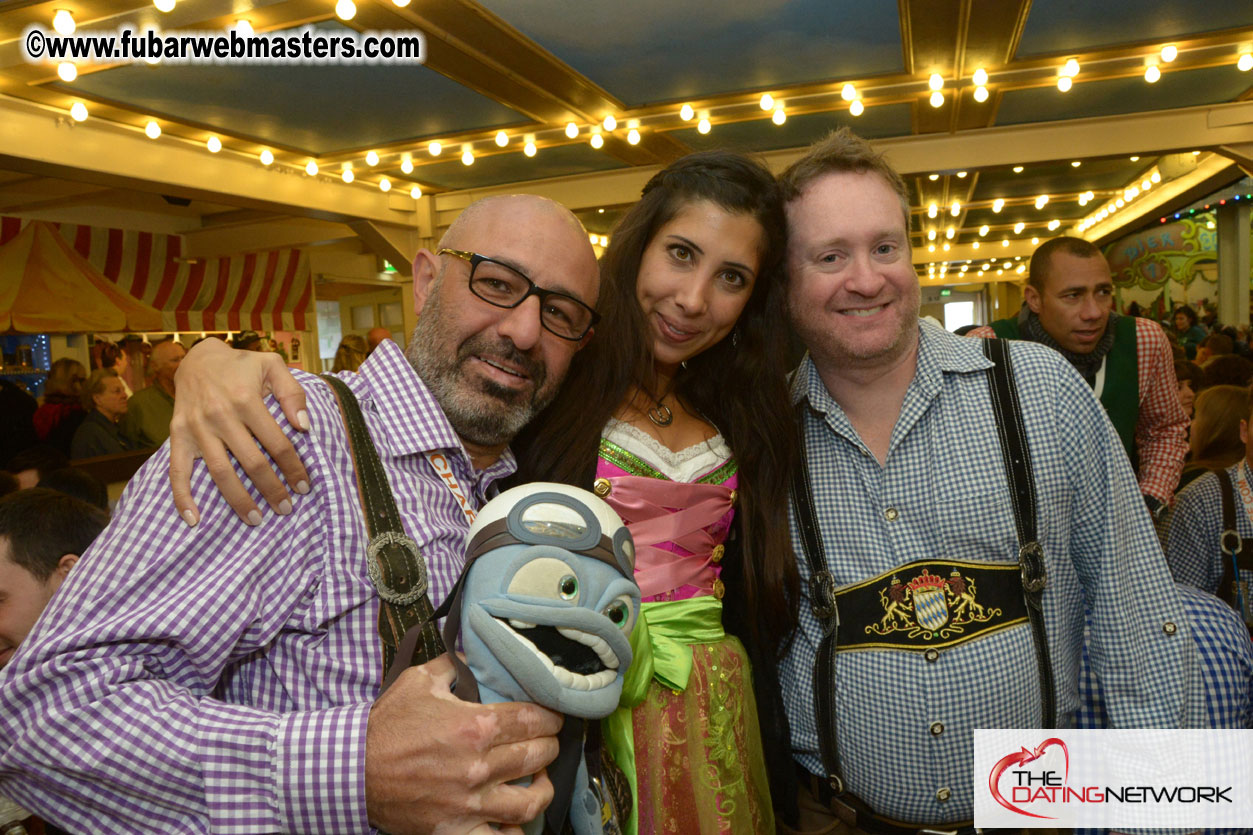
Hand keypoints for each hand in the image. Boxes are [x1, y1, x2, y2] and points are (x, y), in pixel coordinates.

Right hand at [168, 338, 310, 525]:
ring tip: (255, 519)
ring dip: (238, 500)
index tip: (304, 487)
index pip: (277, 443)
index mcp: (246, 400)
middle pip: (252, 463)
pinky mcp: (178, 435)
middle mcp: (220, 416)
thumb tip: (304, 427)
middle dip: (272, 490)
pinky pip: (177, 471)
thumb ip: (292, 393)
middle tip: (286, 508)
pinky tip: (194, 519)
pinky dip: (182, 497)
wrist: (196, 358)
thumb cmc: (241, 366)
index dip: (293, 468)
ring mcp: (197, 428)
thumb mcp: (272, 366)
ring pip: (220, 473)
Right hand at [365, 654, 561, 834]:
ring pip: (529, 801)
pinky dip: (512, 831)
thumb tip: (477, 655)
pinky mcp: (455, 830)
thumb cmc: (386, 726)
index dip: (550, 716)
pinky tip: (513, 819)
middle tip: (547, 741)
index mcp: (474, 727)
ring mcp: (469, 803)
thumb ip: (454, 664)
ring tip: (539, 778)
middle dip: (549, 746)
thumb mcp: (419, 681)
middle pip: (538, 755)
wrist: (351, 770)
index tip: (552, 716)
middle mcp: (477, 766)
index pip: (533, 720)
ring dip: (542, 787)